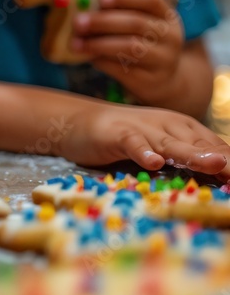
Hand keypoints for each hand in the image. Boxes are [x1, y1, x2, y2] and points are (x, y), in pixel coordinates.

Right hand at [63, 103, 229, 179]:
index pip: (216, 148)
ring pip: (172, 144)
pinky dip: (143, 152)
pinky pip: (132, 144)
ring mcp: (143, 129)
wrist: (78, 121)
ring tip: (214, 165)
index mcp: (184, 129)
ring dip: (193, 155)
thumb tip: (223, 173)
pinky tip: (153, 162)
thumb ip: (190, 158)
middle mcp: (169, 126)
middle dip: (223, 162)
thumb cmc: (125, 137)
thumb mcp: (162, 147)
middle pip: (201, 146)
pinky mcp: (117, 134)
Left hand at [70, 0, 183, 103]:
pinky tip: (88, 57)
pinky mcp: (150, 79)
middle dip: (102, 22)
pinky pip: (122, 68)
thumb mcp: (142, 24)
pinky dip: (102, 61)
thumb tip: (88, 0)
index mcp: (167, 16)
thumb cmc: (143, 43)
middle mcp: (170, 36)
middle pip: (136, 23)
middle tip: (77, 22)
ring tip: (75, 43)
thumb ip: (121, 11)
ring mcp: (163, 59)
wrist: (163, 80)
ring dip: (97, 43)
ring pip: (129, 46)